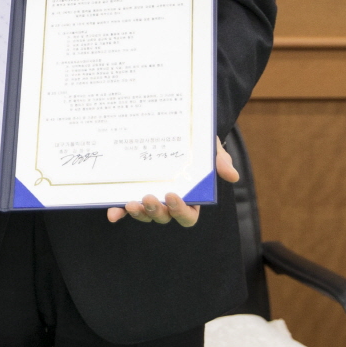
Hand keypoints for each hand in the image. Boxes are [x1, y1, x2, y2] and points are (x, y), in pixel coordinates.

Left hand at [106, 139, 238, 225]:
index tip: (172, 195)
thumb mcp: (209, 148)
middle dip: (156, 211)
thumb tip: (232, 175)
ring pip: (145, 215)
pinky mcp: (132, 193)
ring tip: (130, 203)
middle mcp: (169, 203)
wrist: (177, 129)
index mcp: (190, 198)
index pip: (187, 215)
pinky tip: (113, 213)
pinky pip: (125, 208)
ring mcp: (151, 199)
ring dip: (138, 213)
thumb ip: (220, 161)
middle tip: (148, 197)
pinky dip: (119, 212)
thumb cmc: (197, 143)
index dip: (180, 210)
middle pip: (164, 217)